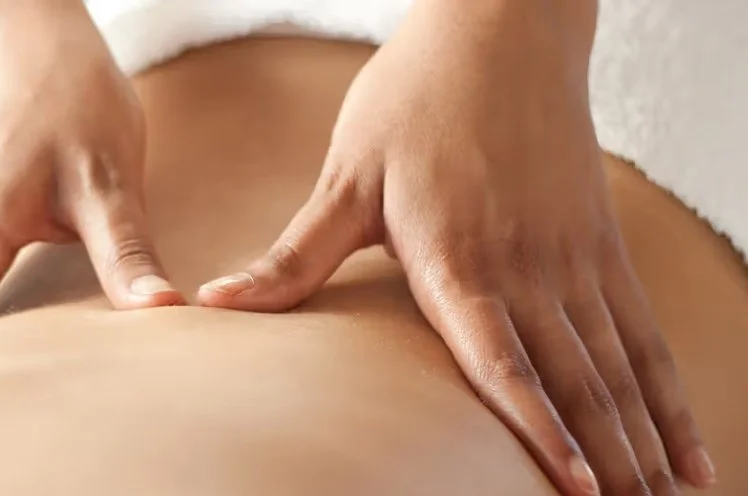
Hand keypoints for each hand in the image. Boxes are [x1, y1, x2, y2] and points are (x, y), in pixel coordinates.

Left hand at [198, 1, 712, 493]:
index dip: (536, 427)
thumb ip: (294, 255)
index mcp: (456, 255)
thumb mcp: (346, 175)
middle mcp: (527, 265)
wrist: (497, 28)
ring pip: (618, 366)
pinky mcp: (600, 243)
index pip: (500, 358)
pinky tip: (689, 443)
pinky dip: (669, 393)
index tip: (571, 486)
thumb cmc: (411, 100)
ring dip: (646, 441)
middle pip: (574, 379)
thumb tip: (215, 302)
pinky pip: (644, 331)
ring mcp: (573, 255)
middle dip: (605, 459)